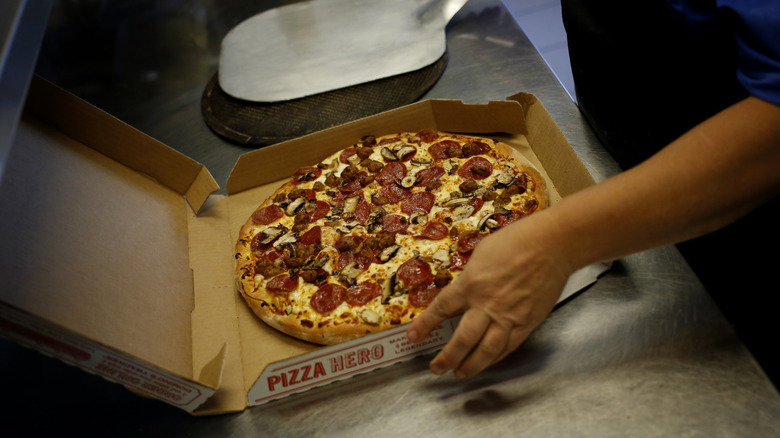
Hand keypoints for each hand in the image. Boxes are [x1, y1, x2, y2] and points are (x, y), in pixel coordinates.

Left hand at [406, 219, 572, 377]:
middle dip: (447, 358)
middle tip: (436, 368)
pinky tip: (488, 362)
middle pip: (462, 340)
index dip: (425, 325)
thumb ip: (469, 278)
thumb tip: (462, 293)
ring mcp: (509, 317)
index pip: (441, 309)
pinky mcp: (528, 322)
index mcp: (471, 284)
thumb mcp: (481, 254)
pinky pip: (509, 346)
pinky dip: (496, 357)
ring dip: (471, 366)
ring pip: (486, 351)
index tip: (413, 337)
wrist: (552, 245)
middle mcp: (487, 305)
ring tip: (460, 373)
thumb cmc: (516, 241)